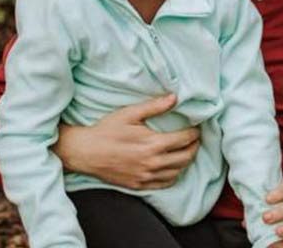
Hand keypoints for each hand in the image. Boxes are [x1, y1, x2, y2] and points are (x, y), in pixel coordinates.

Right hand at [52, 94, 200, 189]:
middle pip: (185, 157)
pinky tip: (173, 167)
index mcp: (153, 144)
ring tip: (186, 151)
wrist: (86, 152)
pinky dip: (174, 175)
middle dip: (194, 147)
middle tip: (195, 139)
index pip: (184, 140)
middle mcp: (153, 163)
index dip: (194, 133)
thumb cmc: (107, 131)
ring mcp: (146, 176)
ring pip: (177, 172)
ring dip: (185, 161)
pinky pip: (165, 183)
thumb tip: (174, 98)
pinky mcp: (139, 184)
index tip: (196, 128)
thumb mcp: (130, 114)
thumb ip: (154, 106)